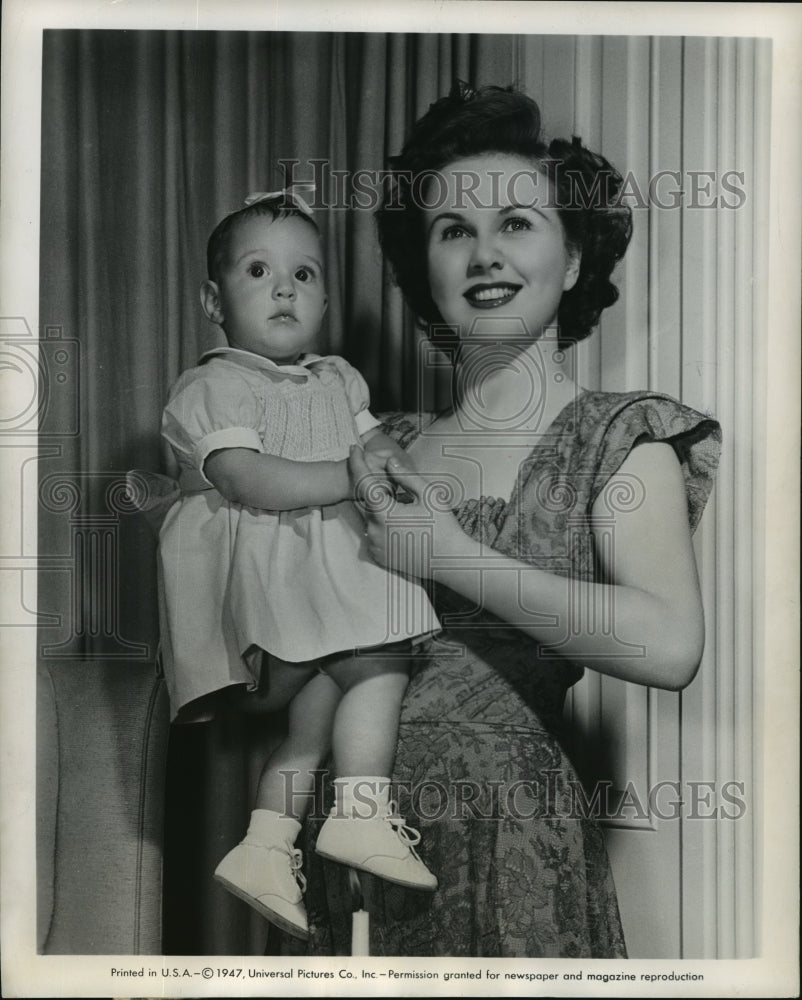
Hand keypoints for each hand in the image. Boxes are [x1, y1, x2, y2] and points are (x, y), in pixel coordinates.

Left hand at [348, 446, 463, 579]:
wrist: (450, 561)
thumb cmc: (443, 526)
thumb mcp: (429, 495)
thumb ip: (406, 476)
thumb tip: (389, 462)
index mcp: (383, 513)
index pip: (362, 481)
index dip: (357, 462)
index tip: (354, 448)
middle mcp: (373, 530)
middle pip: (364, 499)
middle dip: (371, 485)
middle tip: (387, 476)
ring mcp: (374, 545)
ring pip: (368, 516)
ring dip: (377, 505)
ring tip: (399, 501)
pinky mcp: (379, 555)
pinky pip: (372, 533)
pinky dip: (379, 522)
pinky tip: (399, 520)